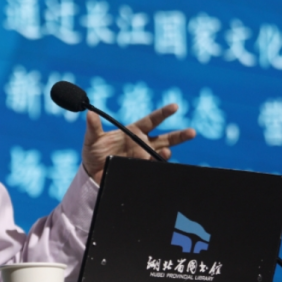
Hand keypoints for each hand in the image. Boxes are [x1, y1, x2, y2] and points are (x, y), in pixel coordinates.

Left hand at [81, 104, 196, 183]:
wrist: (92, 174)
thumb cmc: (93, 152)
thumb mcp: (91, 139)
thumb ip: (93, 127)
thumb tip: (89, 113)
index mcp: (133, 131)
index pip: (152, 120)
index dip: (163, 113)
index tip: (175, 107)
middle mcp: (142, 144)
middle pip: (165, 139)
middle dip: (179, 135)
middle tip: (192, 132)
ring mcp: (143, 158)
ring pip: (162, 155)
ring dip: (166, 154)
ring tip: (166, 153)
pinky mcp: (141, 170)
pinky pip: (153, 169)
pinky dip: (157, 167)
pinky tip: (158, 165)